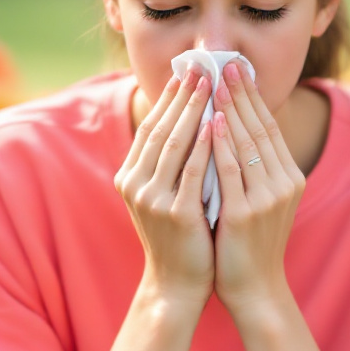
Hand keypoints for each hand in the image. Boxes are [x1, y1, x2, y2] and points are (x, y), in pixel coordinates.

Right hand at [115, 68, 214, 308]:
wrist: (178, 284)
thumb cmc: (180, 236)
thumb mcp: (166, 194)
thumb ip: (169, 162)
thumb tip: (188, 118)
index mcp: (130, 176)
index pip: (150, 126)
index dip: (168, 98)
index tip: (186, 71)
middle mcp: (135, 184)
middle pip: (160, 129)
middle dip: (182, 96)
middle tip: (201, 66)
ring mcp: (152, 199)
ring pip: (174, 144)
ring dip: (194, 111)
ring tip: (211, 85)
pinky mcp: (175, 214)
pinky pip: (192, 171)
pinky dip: (205, 145)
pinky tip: (218, 123)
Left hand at [210, 61, 305, 320]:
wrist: (254, 289)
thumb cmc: (249, 243)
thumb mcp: (258, 199)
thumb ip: (252, 167)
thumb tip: (232, 126)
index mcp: (289, 177)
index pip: (268, 127)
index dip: (253, 96)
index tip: (236, 68)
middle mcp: (283, 183)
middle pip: (260, 127)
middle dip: (241, 93)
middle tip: (225, 62)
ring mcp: (266, 198)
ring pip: (246, 143)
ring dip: (230, 108)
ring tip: (215, 81)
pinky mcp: (245, 214)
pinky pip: (231, 170)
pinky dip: (221, 143)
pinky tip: (210, 122)